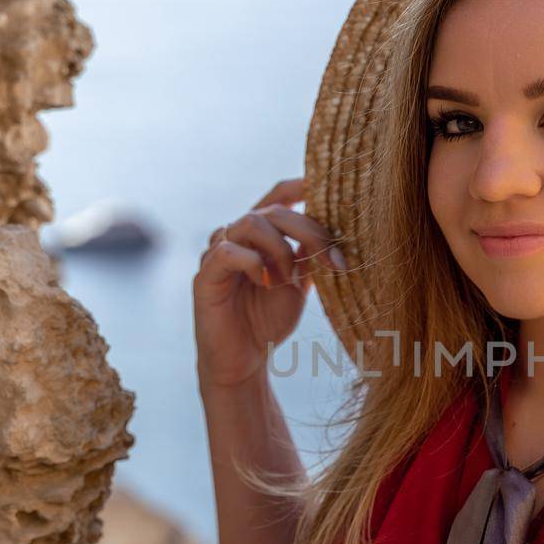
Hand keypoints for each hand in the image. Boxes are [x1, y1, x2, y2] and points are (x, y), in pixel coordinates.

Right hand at [193, 177, 346, 390]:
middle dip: (309, 231)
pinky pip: (227, 251)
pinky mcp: (206, 275)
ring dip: (280, 249)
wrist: (245, 359)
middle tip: (332, 260)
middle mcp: (237, 236)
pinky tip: (267, 282)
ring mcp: (218, 252)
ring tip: (290, 280)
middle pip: (274, 211)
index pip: (278, 197)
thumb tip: (337, 230)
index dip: (301, 185)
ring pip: (250, 222)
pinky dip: (254, 263)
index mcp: (261, 234)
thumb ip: (310, 255)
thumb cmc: (269, 319)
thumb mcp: (300, 283)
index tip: (329, 185)